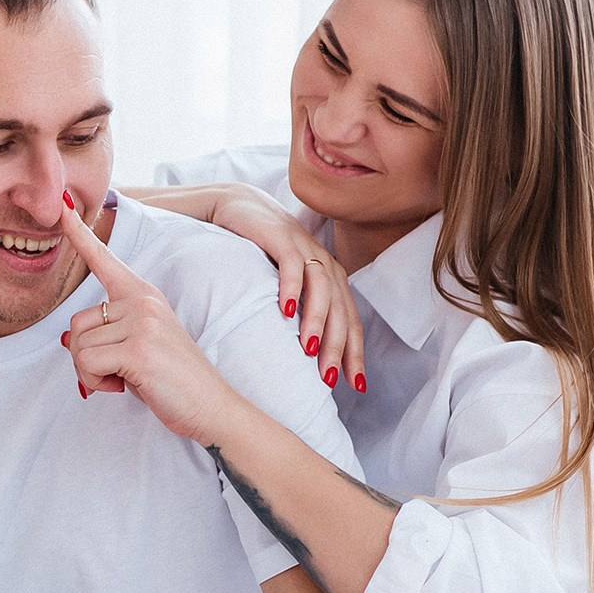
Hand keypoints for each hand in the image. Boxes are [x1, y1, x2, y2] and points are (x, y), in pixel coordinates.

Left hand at [59, 195, 252, 445]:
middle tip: (120, 370)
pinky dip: (96, 383)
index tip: (62, 205)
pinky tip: (125, 385)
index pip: (103, 259)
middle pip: (76, 322)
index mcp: (142, 294)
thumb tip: (67, 339)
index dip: (79, 233)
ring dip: (91, 373)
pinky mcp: (137, 348)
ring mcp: (141, 322)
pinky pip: (86, 364)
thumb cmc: (172, 379)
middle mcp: (142, 301)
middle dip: (85, 356)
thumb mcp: (139, 345)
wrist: (213, 406)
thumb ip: (108, 332)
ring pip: (77, 346)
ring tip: (127, 377)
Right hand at [202, 184, 361, 390]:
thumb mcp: (284, 283)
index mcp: (330, 278)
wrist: (237, 206)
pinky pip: (292, 265)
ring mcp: (305, 248)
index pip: (350, 322)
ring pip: (321, 290)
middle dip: (337, 347)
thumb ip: (299, 310)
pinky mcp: (281, 236)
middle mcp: (324, 264)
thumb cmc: (259, 251)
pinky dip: (291, 288)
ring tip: (308, 349)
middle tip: (327, 377)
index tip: (355, 386)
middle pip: (340, 311)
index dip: (355, 354)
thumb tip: (304, 354)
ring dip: (316, 321)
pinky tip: (285, 311)